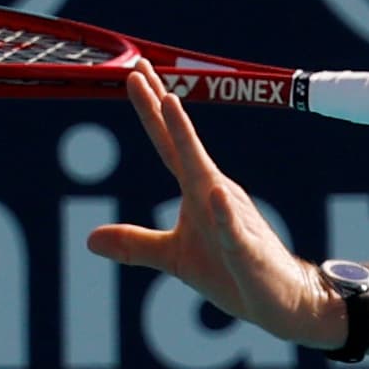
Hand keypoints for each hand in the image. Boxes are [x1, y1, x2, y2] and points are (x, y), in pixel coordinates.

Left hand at [85, 64, 342, 346]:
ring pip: (208, 176)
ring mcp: (233, 219)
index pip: (170, 144)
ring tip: (170, 103)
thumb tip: (90, 239)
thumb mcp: (172, 257)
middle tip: (142, 69)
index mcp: (198, 190)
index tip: (135, 74)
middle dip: (164, 106)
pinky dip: (224, 214)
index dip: (152, 110)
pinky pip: (234, 230)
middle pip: (185, 145)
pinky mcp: (247, 251)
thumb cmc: (228, 270)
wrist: (278, 299)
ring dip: (188, 140)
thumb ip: (135, 244)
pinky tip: (215, 194)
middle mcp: (216, 193)